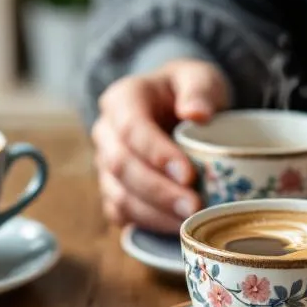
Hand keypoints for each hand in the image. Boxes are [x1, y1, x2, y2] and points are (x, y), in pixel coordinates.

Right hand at [92, 59, 230, 233]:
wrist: (180, 109)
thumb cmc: (189, 91)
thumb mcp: (200, 77)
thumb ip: (199, 90)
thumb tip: (196, 113)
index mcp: (122, 99)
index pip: (131, 128)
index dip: (156, 153)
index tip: (188, 174)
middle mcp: (106, 133)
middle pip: (121, 166)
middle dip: (158, 191)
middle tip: (194, 206)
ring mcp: (106, 165)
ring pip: (118, 195)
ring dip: (154, 213)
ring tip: (189, 221)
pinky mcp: (115, 191)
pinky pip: (122, 214)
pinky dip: (149, 224)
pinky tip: (178, 228)